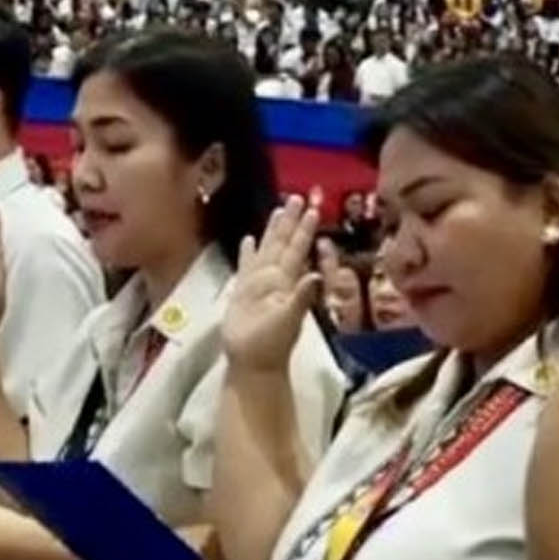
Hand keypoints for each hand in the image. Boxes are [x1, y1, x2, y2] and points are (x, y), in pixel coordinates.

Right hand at [223, 195, 321, 372]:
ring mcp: (259, 285)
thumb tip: (316, 274)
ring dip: (272, 231)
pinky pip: (246, 267)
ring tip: (278, 210)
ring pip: (267, 250)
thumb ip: (302, 297)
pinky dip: (248, 253)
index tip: (313, 209)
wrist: (253, 362)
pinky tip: (249, 240)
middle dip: (290, 222)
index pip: (297, 249)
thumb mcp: (289, 320)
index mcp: (287, 282)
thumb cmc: (271, 344)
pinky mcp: (242, 293)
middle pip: (283, 243)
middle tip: (298, 197)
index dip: (304, 230)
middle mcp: (275, 279)